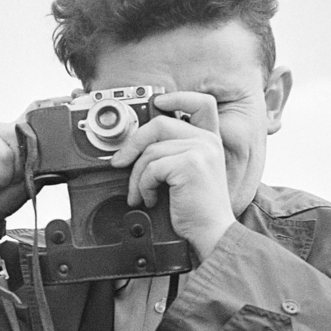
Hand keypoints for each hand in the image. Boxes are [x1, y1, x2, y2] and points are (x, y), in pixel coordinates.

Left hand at [109, 92, 234, 260]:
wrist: (211, 233)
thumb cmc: (196, 211)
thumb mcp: (187, 175)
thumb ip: (173, 154)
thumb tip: (137, 146)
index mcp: (209, 140)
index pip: (201, 103)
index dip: (177, 97)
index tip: (157, 102)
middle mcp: (208, 141)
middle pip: (160, 124)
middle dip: (133, 143)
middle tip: (119, 163)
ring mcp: (201, 150)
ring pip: (150, 150)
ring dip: (136, 176)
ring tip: (140, 194)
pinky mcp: (190, 164)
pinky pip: (151, 167)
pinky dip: (143, 186)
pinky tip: (150, 199)